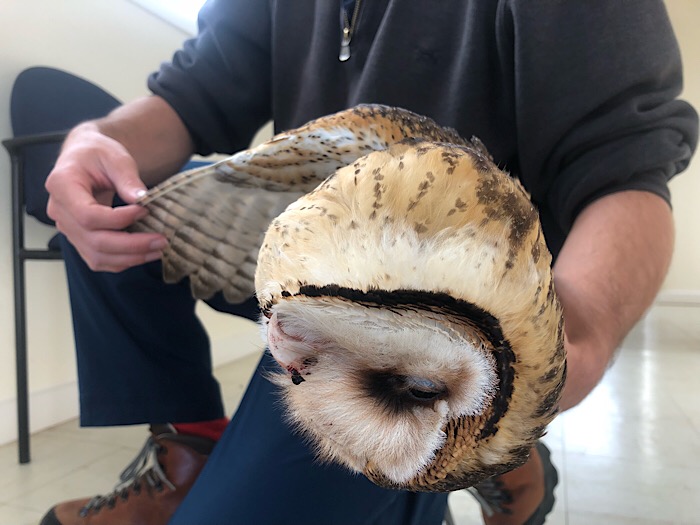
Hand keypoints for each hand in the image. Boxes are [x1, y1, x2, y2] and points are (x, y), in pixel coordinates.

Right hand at [45, 123, 167, 271]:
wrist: (85, 159)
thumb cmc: (97, 153)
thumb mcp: (114, 156)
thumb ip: (127, 177)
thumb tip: (141, 199)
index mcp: (62, 185)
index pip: (88, 215)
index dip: (119, 219)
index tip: (145, 211)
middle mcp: (59, 211)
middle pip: (94, 241)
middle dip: (132, 245)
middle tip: (161, 240)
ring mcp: (67, 228)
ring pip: (97, 256)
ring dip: (130, 257)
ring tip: (158, 249)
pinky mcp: (79, 239)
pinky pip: (99, 259)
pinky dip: (123, 261)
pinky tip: (144, 253)